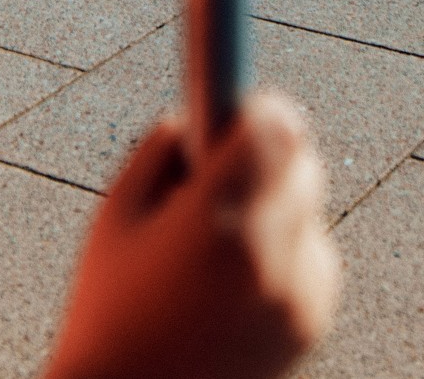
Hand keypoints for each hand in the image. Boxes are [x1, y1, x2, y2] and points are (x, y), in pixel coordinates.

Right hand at [46, 93, 338, 378]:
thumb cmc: (110, 305)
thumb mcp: (117, 214)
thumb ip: (161, 151)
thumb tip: (201, 113)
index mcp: (216, 219)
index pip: (275, 127)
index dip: (258, 108)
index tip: (241, 103)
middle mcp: (272, 255)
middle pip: (302, 163)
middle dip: (268, 154)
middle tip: (225, 164)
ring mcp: (300, 292)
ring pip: (308, 209)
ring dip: (276, 203)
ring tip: (220, 234)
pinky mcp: (314, 319)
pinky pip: (312, 254)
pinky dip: (285, 249)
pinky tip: (236, 275)